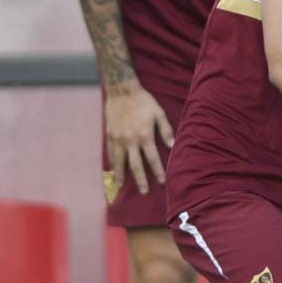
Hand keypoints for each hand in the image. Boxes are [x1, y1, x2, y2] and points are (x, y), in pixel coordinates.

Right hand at [104, 81, 173, 195]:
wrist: (122, 90)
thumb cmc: (143, 101)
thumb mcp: (159, 112)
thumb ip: (166, 130)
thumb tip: (173, 146)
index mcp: (145, 136)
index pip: (152, 158)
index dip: (158, 171)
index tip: (161, 182)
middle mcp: (130, 140)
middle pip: (136, 165)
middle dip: (141, 180)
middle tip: (144, 192)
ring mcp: (118, 139)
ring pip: (119, 162)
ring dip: (121, 175)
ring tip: (121, 186)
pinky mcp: (109, 135)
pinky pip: (110, 153)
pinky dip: (112, 163)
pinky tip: (112, 170)